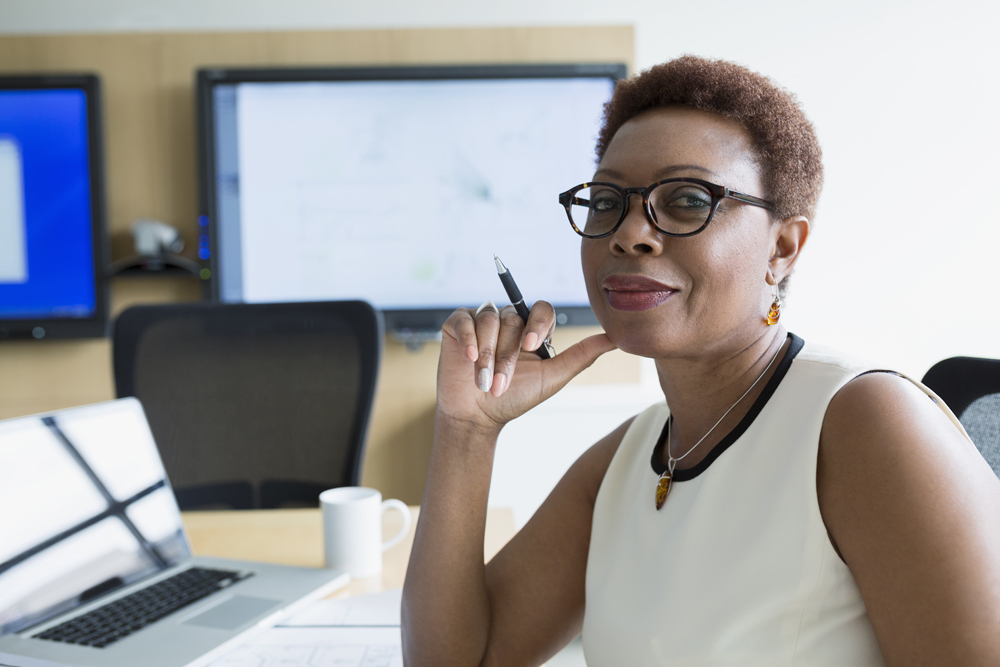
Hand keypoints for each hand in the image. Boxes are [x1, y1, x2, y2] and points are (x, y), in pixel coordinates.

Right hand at [437, 300, 616, 432]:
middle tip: (502, 383)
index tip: (531, 347)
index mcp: (531, 329)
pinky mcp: (457, 326)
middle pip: (513, 319)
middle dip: (507, 355)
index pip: (541, 309)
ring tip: (483, 381)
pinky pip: (464, 318)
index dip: (538, 323)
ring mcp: (482, 321)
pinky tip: (468, 357)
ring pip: (489, 320)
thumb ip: (581, 356)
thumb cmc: (515, 399)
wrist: (477, 416)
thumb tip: (615, 338)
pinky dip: (468, 337)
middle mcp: (508, 321)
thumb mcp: (552, 378)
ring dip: (487, 354)